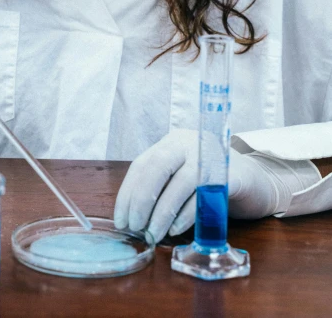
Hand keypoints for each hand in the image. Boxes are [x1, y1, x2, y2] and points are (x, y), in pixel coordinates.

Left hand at [113, 129, 287, 241]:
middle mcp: (189, 143)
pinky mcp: (229, 174)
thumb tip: (132, 216)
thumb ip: (160, 187)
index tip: (121, 220)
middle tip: (135, 227)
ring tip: (153, 234)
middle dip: (142, 200)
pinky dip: (186, 215)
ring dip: (162, 213)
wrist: (256, 181)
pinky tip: (175, 230)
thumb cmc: (210, 183)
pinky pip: (203, 195)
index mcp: (172, 142)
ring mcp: (210, 156)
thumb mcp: (181, 178)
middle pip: (157, 167)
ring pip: (180, 183)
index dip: (128, 193)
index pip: (142, 164)